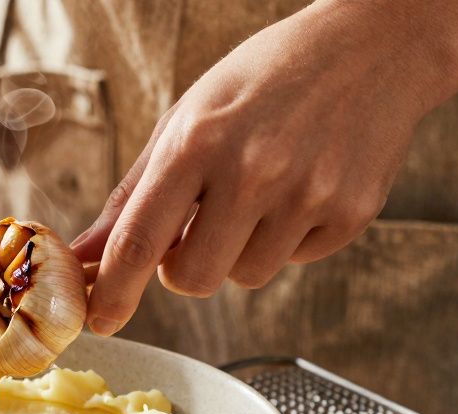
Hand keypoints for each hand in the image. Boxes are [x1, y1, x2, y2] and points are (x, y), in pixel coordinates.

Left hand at [72, 2, 450, 335]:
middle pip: (193, 280)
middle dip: (183, 270)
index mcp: (197, 142)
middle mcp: (252, 172)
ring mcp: (306, 195)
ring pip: (245, 276)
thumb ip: (133, 193)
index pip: (139, 241)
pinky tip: (299, 188)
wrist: (372, 48)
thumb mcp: (187, 118)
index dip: (113, 292)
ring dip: (238, 251)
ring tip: (257, 193)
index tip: (98, 321)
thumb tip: (85, 254)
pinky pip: (295, 262)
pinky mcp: (350, 213)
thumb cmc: (263, 80)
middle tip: (195, 229)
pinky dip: (286, 238)